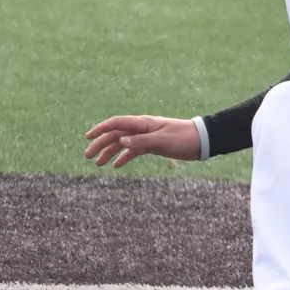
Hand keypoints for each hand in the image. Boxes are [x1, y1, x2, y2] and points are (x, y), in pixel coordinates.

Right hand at [84, 116, 199, 167]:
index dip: (100, 129)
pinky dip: (124, 157)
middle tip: (88, 156)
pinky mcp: (152, 146)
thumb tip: (120, 140)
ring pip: (123, 144)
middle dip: (100, 144)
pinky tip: (116, 166)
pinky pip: (134, 150)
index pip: (116, 123)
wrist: (201, 141)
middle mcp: (142, 129)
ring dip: (110, 152)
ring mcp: (146, 137)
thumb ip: (141, 141)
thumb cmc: (183, 137)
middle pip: (116, 134)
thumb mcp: (162, 140)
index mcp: (143, 123)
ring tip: (98, 164)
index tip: (88, 137)